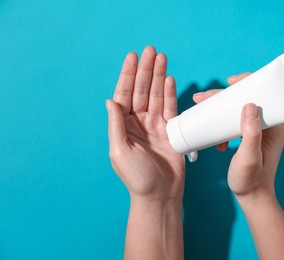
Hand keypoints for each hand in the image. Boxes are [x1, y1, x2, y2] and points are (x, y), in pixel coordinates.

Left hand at [107, 46, 184, 201]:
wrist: (160, 194)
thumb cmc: (137, 178)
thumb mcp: (120, 151)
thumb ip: (116, 125)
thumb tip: (110, 101)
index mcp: (123, 126)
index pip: (124, 94)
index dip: (128, 75)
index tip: (133, 57)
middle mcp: (138, 122)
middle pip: (142, 90)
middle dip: (146, 70)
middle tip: (152, 50)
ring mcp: (155, 125)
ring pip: (157, 95)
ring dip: (159, 76)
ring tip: (162, 58)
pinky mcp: (171, 130)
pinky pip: (170, 108)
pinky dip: (171, 93)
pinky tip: (170, 79)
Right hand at [192, 73, 283, 198]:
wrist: (251, 196)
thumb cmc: (251, 180)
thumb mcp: (249, 158)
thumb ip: (251, 134)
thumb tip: (249, 105)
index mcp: (276, 125)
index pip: (265, 94)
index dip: (248, 82)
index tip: (229, 82)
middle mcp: (269, 124)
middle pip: (246, 99)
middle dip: (222, 97)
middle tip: (201, 98)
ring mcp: (258, 129)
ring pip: (237, 109)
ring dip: (218, 110)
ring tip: (200, 110)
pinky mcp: (249, 135)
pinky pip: (233, 122)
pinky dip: (221, 126)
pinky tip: (216, 141)